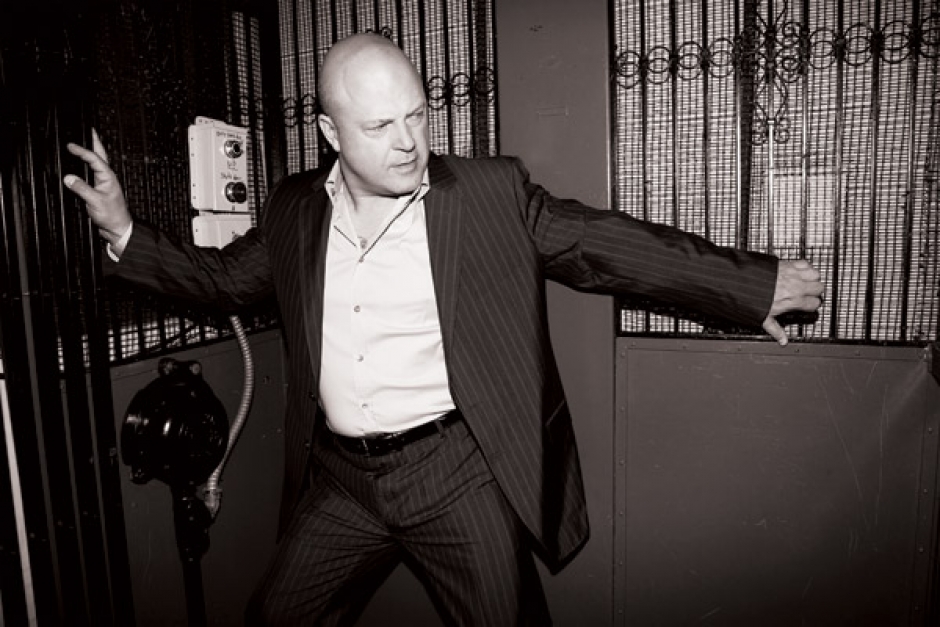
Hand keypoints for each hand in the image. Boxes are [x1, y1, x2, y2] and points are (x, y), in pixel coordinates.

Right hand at [64, 129, 131, 254]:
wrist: (118, 228)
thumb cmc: (111, 216)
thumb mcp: (95, 202)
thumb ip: (82, 189)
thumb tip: (68, 178)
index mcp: (108, 177)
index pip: (94, 159)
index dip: (82, 151)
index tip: (70, 146)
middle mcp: (107, 177)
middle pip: (100, 155)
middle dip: (94, 142)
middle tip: (89, 130)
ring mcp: (104, 183)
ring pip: (97, 163)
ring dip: (91, 151)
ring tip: (85, 141)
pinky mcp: (99, 189)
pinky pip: (92, 172)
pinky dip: (87, 164)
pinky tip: (82, 163)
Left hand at [762, 259, 824, 345]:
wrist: (743, 283)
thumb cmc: (754, 299)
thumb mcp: (765, 319)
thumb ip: (776, 330)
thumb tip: (783, 341)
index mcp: (794, 300)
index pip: (815, 303)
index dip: (812, 305)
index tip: (807, 305)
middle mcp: (797, 287)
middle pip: (819, 288)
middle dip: (815, 291)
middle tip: (807, 294)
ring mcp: (793, 274)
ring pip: (815, 274)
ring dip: (812, 278)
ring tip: (805, 282)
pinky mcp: (788, 264)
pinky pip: (805, 263)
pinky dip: (804, 267)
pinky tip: (798, 272)